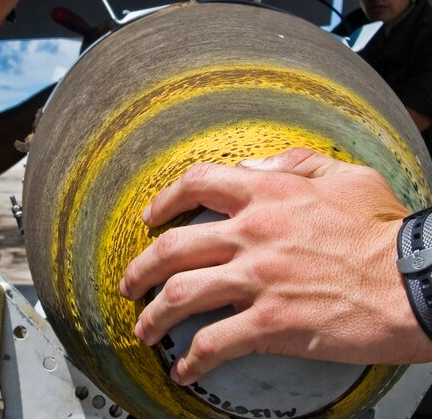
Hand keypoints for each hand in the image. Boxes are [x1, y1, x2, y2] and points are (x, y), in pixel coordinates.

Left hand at [120, 148, 431, 384]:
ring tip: (143, 329)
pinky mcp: (270, 324)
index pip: (198, 183)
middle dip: (141, 265)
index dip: (165, 199)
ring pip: (182, 294)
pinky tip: (183, 369)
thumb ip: (293, 164)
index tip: (151, 216)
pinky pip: (214, 342)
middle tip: (129, 281)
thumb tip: (254, 169)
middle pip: (174, 245)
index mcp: (267, 194)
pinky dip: (191, 358)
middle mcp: (252, 233)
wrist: (415, 282)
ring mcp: (258, 280)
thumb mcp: (343, 176)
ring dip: (154, 315)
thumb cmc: (384, 230)